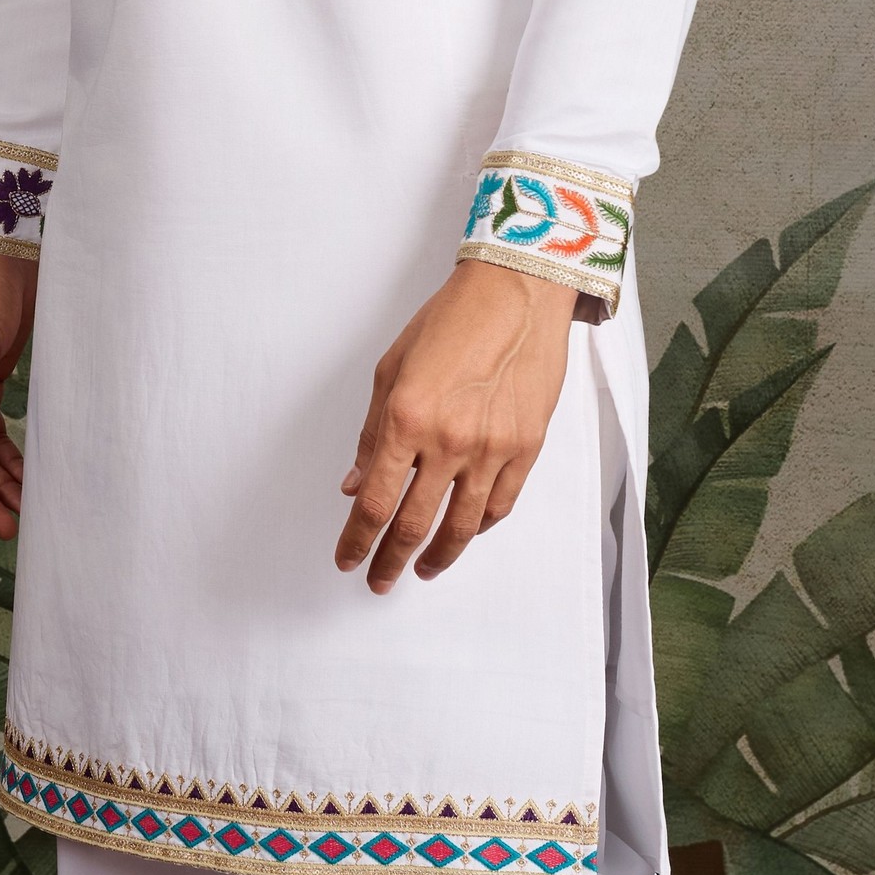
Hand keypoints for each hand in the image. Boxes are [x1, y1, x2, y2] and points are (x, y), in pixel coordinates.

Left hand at [336, 259, 578, 593]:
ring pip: (460, 527)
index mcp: (406, 420)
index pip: (375, 502)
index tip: (347, 559)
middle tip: (378, 580)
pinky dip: (477, 527)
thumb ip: (372, 434)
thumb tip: (355, 484)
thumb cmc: (451, 321)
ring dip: (436, 557)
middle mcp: (448, 442)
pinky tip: (463, 535)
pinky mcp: (526, 447)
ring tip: (422, 570)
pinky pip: (499, 505)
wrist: (516, 293)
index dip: (357, 540)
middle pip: (414, 525)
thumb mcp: (391, 370)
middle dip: (390, 561)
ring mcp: (492, 449)